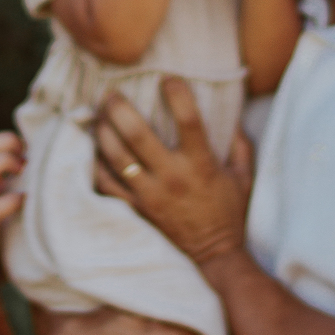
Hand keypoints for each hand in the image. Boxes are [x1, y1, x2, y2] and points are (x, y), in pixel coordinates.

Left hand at [94, 78, 250, 270]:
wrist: (215, 256)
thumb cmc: (229, 212)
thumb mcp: (244, 176)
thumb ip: (239, 144)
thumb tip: (232, 114)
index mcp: (202, 165)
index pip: (189, 121)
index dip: (177, 95)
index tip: (168, 79)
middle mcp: (173, 177)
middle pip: (138, 135)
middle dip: (120, 109)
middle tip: (111, 94)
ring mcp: (150, 194)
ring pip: (116, 157)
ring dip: (103, 131)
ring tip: (98, 114)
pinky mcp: (137, 209)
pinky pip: (107, 184)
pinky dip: (95, 164)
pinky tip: (91, 148)